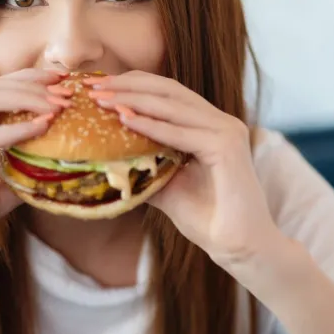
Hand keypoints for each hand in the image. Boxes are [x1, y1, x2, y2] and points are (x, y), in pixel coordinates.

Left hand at [85, 71, 280, 265]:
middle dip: (129, 85)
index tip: (99, 87)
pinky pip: (181, 132)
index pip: (169, 93)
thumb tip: (107, 157)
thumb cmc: (209, 220)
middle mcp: (222, 122)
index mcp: (211, 126)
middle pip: (170, 90)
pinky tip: (125, 119)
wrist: (240, 249)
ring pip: (174, 105)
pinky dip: (151, 125)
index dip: (134, 85)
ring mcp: (227, 131)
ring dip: (134, 99)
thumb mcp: (167, 186)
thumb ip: (147, 164)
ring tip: (102, 99)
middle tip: (93, 86)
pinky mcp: (227, 147)